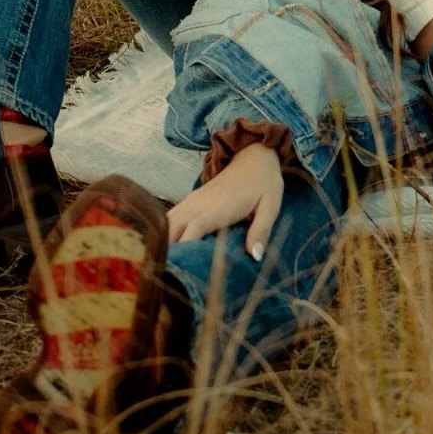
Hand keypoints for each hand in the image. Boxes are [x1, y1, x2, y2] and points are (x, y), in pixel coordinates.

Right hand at [167, 142, 284, 261]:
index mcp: (217, 209)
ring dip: (163, 244)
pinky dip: (165, 234)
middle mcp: (198, 205)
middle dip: (167, 253)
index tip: (179, 272)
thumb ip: (261, 230)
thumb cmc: (263, 183)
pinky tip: (168, 252)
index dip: (182, 252)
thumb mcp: (270, 206)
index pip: (191, 232)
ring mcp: (191, 202)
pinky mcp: (190, 201)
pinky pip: (169, 219)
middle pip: (170, 231)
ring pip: (165, 224)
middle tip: (169, 278)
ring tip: (165, 269)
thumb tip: (255, 256)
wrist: (253, 156)